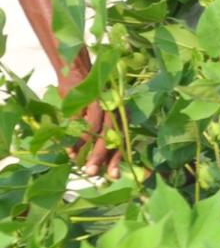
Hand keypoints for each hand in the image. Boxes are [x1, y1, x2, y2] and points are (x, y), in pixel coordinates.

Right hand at [59, 65, 121, 179]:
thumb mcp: (90, 115)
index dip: (118, 157)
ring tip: (88, 170)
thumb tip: (87, 160)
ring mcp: (103, 104)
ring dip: (94, 152)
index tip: (115, 175)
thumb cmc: (82, 97)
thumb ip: (93, 135)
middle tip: (105, 176)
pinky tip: (72, 153)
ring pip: (102, 132)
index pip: (121, 138)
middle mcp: (114, 108)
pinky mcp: (90, 99)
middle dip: (110, 158)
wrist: (75, 71)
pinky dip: (79, 139)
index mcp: (117, 114)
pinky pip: (85, 123)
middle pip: (116, 136)